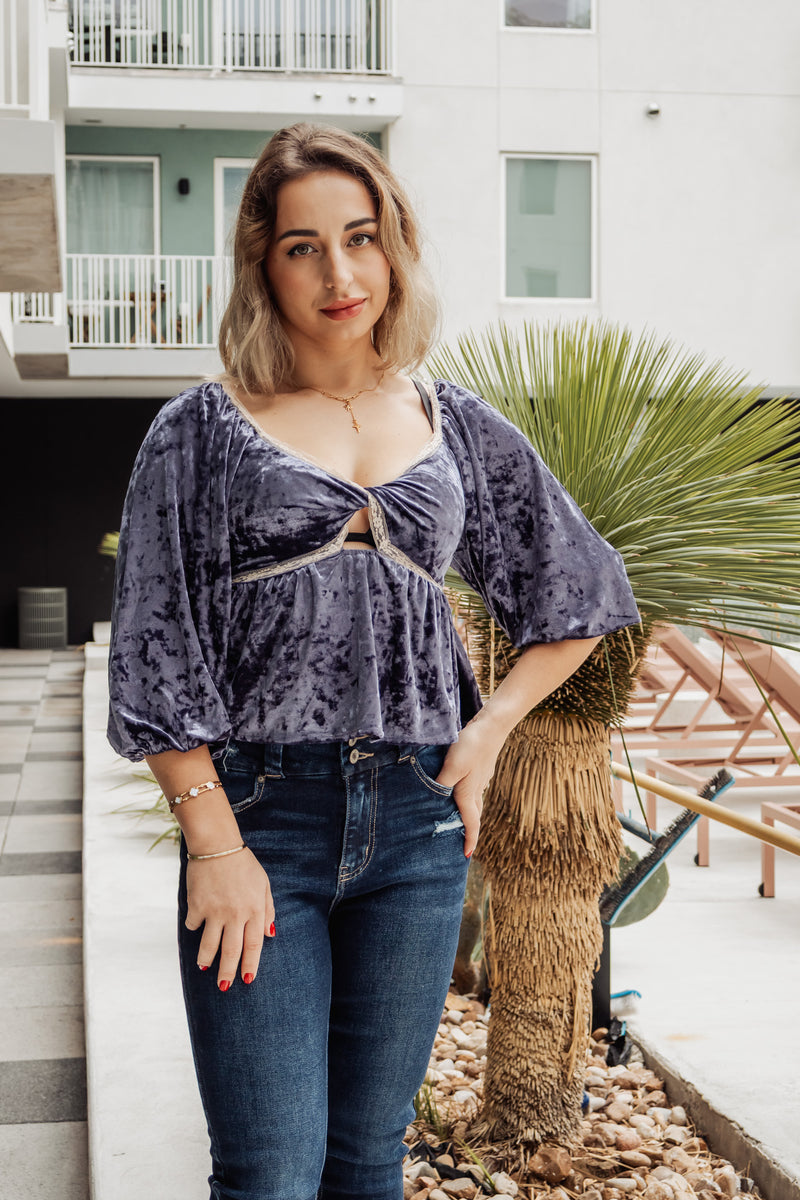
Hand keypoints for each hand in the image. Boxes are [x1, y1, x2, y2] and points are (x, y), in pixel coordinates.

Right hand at [185, 847, 274, 990]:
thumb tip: (270, 934)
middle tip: (224, 987)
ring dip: (206, 960)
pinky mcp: (196, 906)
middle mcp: (235, 914)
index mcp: (254, 910)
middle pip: (231, 951)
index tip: (247, 980)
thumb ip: (267, 910)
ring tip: (205, 968)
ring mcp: (214, 911)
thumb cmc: (243, 864)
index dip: (250, 965)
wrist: (216, 845)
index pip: (254, 946)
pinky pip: (193, 925)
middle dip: (228, 972)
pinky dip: (193, 928)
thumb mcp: (263, 884)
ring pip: (209, 946)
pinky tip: (195, 928)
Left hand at [436, 715, 507, 857]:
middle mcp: (477, 790)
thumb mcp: (452, 766)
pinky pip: (474, 790)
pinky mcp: (481, 768)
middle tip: (461, 842)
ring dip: (468, 814)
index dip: (469, 840)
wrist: (492, 726)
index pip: (470, 823)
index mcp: (469, 794)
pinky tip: (460, 791)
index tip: (466, 856)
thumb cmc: (471, 746)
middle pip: (474, 816)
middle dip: (469, 830)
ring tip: (458, 820)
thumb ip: (441, 784)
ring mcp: (481, 779)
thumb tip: (432, 800)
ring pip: (474, 803)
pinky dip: (467, 798)